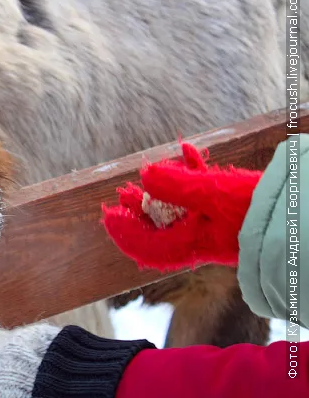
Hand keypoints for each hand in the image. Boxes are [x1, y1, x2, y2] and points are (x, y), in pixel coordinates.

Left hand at [102, 142, 261, 269]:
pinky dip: (195, 176)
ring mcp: (219, 226)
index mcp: (193, 245)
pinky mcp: (235, 211)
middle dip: (140, 211)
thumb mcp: (213, 194)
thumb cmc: (261, 211)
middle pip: (161, 229)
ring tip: (150, 169)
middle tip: (123, 194)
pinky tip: (188, 150)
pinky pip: (206, 196)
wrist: (304, 219)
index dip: (124, 233)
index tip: (108, 215)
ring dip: (164, 190)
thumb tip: (144, 175)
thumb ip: (177, 185)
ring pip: (182, 210)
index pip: (148, 247)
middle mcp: (203, 239)